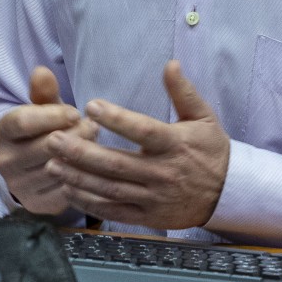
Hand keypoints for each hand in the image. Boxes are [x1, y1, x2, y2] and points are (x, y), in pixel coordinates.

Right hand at [0, 67, 96, 213]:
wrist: (31, 169)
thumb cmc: (42, 131)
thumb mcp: (42, 109)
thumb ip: (43, 92)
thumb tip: (42, 71)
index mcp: (2, 132)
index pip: (24, 121)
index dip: (53, 115)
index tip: (75, 112)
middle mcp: (5, 161)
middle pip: (45, 145)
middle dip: (74, 134)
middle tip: (93, 127)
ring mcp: (19, 186)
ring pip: (58, 169)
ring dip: (82, 156)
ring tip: (95, 144)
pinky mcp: (37, 205)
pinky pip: (66, 190)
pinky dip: (82, 178)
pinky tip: (93, 167)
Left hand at [46, 61, 230, 229]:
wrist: (228, 193)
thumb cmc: (212, 150)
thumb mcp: (203, 116)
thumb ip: (183, 92)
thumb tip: (170, 64)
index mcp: (174, 144)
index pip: (142, 130)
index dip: (116, 119)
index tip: (91, 106)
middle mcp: (162, 172)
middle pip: (116, 163)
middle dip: (81, 152)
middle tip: (54, 139)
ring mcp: (154, 197)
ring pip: (110, 189)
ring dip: (78, 178)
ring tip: (52, 164)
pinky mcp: (149, 216)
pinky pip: (114, 212)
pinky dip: (90, 203)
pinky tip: (69, 191)